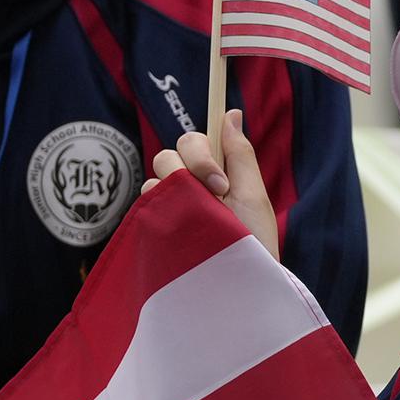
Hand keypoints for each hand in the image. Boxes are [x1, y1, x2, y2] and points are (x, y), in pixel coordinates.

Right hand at [145, 108, 276, 254]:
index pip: (197, 141)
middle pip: (173, 150)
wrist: (235, 286)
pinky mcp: (156, 222)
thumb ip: (240, 155)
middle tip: (218, 193)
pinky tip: (179, 227)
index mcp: (216, 173)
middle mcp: (190, 185)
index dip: (203, 150)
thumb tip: (232, 113)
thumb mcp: (252, 196)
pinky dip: (161, 205)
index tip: (221, 178)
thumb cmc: (252, 244)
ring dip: (178, 184)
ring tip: (200, 216)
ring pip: (158, 171)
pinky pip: (147, 198)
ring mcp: (172, 203)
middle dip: (195, 163)